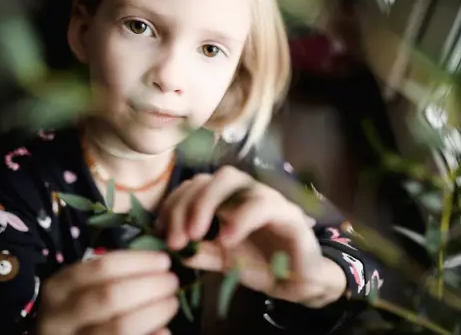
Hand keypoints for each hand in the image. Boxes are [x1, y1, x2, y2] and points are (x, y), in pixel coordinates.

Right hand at [37, 251, 178, 334]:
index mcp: (59, 288)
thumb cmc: (79, 310)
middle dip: (149, 286)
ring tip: (171, 303)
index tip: (164, 261)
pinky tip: (165, 330)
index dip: (138, 262)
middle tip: (172, 282)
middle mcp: (60, 317)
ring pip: (119, 327)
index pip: (101, 267)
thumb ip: (112, 276)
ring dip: (154, 312)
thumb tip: (158, 265)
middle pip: (110, 297)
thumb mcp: (82, 289)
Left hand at [157, 166, 345, 306]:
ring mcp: (266, 197)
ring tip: (195, 235)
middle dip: (184, 205)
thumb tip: (172, 249)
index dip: (172, 206)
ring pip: (231, 178)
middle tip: (175, 239)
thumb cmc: (261, 264)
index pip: (192, 187)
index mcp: (226, 199)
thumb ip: (199, 252)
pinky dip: (239, 219)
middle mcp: (244, 191)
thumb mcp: (222, 261)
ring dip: (205, 204)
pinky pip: (261, 205)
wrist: (301, 282)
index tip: (159, 233)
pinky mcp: (288, 212)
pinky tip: (226, 240)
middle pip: (206, 178)